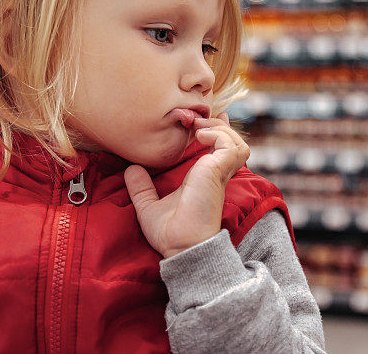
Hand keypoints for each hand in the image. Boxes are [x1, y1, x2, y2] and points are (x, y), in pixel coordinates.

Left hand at [123, 112, 249, 257]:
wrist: (181, 246)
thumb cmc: (169, 233)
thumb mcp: (148, 205)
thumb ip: (141, 187)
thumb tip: (131, 169)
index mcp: (204, 179)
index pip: (220, 150)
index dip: (216, 132)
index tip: (202, 120)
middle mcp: (216, 175)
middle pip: (232, 142)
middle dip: (216, 125)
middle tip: (194, 121)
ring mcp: (219, 173)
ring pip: (236, 142)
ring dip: (220, 128)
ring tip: (198, 126)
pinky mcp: (219, 172)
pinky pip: (228, 146)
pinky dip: (217, 134)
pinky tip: (200, 135)